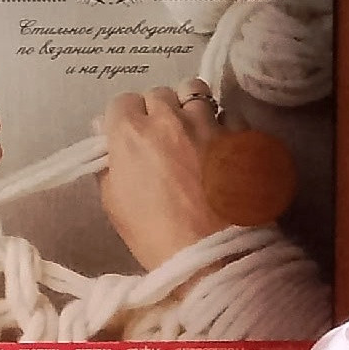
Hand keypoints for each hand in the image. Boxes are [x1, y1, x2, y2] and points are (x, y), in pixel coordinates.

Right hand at [101, 85, 226, 269]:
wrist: (215, 257)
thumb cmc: (155, 235)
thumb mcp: (114, 202)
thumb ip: (108, 163)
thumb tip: (108, 140)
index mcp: (130, 133)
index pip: (121, 102)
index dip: (124, 119)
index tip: (129, 135)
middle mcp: (168, 118)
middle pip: (157, 93)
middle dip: (155, 109)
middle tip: (160, 134)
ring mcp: (209, 124)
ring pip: (194, 92)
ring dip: (189, 107)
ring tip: (192, 128)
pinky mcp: (241, 137)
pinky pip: (229, 113)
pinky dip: (221, 122)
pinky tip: (220, 142)